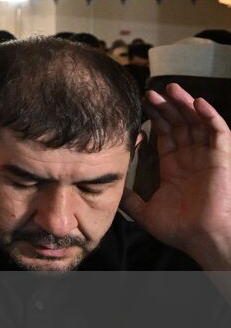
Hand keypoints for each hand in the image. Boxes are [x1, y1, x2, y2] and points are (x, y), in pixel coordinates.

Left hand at [123, 84, 230, 268]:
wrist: (202, 239)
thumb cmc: (179, 229)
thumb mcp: (144, 211)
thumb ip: (128, 198)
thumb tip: (108, 188)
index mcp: (174, 167)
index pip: (164, 134)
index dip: (154, 117)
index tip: (140, 104)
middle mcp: (191, 158)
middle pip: (179, 123)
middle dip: (166, 106)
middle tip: (149, 92)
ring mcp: (207, 157)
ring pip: (197, 122)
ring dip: (185, 104)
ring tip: (170, 88)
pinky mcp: (221, 159)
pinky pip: (219, 132)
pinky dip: (210, 115)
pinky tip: (197, 102)